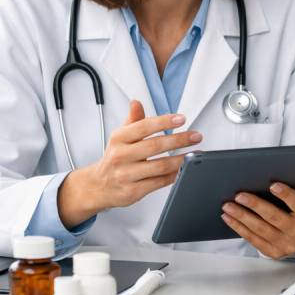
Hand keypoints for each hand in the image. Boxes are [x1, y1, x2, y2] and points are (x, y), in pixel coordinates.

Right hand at [57, 100, 200, 226]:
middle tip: (195, 136)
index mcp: (118, 139)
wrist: (99, 186)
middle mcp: (121, 156)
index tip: (181, 119)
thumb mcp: (120, 137)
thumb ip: (133, 120)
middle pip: (154, 146)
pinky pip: (159, 182)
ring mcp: (126, 175)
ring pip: (159, 166)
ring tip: (194, 153)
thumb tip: (136, 103)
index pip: (143, 126)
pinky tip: (183, 169)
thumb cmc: (115, 158)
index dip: (164, 122)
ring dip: (180, 159)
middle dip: (179, 140)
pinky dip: (174, 175)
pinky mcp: (133, 191)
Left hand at [221, 182, 294, 258]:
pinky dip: (239, 228)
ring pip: (260, 229)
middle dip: (255, 205)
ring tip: (228, 206)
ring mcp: (286, 244)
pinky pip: (254, 240)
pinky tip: (229, 218)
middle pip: (274, 217)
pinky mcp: (274, 252)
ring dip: (242, 217)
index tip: (273, 185)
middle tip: (240, 195)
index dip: (286, 195)